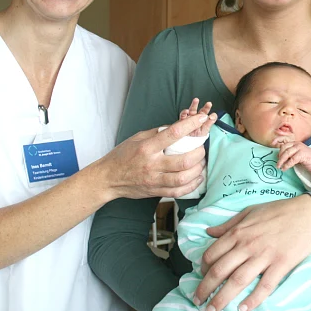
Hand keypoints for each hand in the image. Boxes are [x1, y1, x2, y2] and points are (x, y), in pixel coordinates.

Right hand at [94, 111, 216, 200]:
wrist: (107, 179)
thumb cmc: (122, 156)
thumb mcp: (137, 138)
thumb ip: (158, 133)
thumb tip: (179, 126)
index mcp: (147, 147)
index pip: (173, 134)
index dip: (190, 125)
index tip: (201, 118)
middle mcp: (152, 164)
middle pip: (183, 161)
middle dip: (199, 153)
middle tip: (202, 147)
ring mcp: (154, 180)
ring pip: (183, 178)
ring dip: (198, 170)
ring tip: (202, 162)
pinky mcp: (156, 192)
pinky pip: (179, 192)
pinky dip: (192, 185)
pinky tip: (197, 178)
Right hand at [179, 98, 212, 137]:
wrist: (180, 144)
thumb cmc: (193, 139)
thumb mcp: (202, 132)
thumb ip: (208, 124)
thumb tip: (211, 116)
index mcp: (203, 125)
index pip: (209, 119)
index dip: (211, 117)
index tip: (213, 115)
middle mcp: (197, 121)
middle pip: (202, 113)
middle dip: (205, 108)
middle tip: (209, 104)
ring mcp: (189, 120)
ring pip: (192, 111)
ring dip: (194, 105)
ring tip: (196, 100)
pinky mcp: (182, 120)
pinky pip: (183, 115)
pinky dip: (185, 112)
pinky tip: (186, 111)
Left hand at [194, 195, 310, 310]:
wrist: (309, 213)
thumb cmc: (279, 211)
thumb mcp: (250, 211)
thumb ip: (228, 224)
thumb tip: (209, 232)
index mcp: (238, 232)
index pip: (212, 253)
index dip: (203, 269)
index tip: (201, 277)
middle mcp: (247, 245)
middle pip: (220, 270)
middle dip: (205, 288)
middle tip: (198, 301)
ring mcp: (264, 256)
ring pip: (237, 281)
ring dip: (222, 298)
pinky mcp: (281, 264)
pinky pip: (264, 286)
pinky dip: (253, 299)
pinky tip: (243, 309)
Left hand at [277, 141, 310, 178]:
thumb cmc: (305, 159)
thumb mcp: (295, 154)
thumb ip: (288, 154)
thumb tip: (277, 156)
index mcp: (294, 143)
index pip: (284, 141)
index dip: (277, 141)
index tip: (272, 144)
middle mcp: (297, 144)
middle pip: (284, 148)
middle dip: (279, 156)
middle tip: (277, 164)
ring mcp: (300, 148)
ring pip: (287, 153)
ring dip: (281, 161)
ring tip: (279, 167)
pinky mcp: (303, 154)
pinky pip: (292, 159)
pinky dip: (287, 165)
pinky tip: (284, 168)